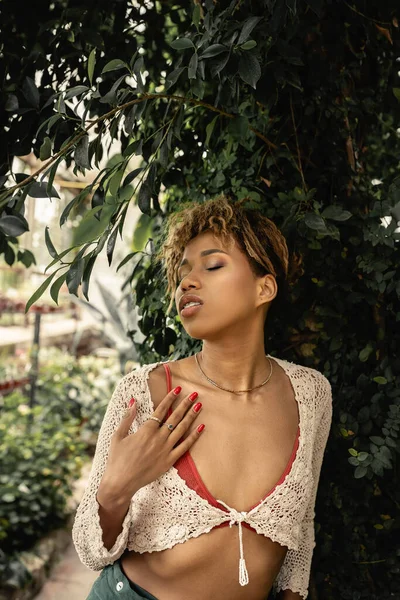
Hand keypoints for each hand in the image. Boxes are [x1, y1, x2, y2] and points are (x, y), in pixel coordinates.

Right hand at [98, 387, 203, 502]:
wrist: (120, 483)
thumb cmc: (116, 459)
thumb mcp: (118, 436)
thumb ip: (127, 417)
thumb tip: (133, 401)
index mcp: (146, 430)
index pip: (162, 409)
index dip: (170, 398)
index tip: (178, 389)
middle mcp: (158, 438)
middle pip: (175, 417)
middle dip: (185, 404)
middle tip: (195, 394)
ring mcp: (165, 450)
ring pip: (182, 429)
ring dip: (191, 416)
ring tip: (199, 405)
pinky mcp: (169, 461)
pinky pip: (185, 447)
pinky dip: (194, 437)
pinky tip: (201, 428)